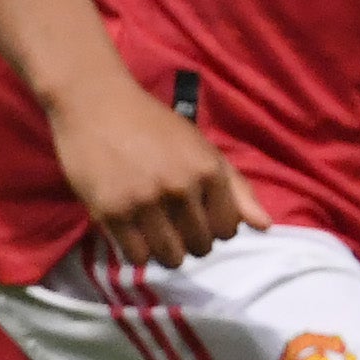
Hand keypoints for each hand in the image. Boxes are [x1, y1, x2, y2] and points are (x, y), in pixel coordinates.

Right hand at [46, 75, 251, 268]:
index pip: (228, 229)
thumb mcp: (201, 147)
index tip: (198, 214)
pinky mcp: (111, 212)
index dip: (214, 226)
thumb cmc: (152, 124)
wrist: (95, 102)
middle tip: (172, 221)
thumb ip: (235, 187)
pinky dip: (138, 251)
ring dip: (165, 250)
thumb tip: (265, 227)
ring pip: (171, 257)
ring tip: (154, 230)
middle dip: (190, 240)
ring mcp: (145, 201)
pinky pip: (137, 257)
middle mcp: (181, 187)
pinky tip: (133, 231)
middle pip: (201, 247)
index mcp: (208, 170)